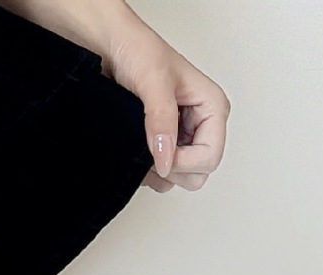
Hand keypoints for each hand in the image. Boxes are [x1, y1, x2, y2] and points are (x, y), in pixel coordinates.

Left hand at [101, 13, 228, 190]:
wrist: (110, 48)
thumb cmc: (138, 51)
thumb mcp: (153, 82)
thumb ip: (162, 120)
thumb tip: (166, 159)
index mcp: (212, 107)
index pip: (210, 157)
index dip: (183, 163)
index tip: (159, 153)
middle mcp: (201, 123)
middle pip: (198, 173)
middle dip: (173, 168)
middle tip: (151, 149)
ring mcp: (182, 136)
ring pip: (181, 177)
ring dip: (159, 171)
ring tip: (142, 147)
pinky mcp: (162, 143)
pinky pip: (162, 175)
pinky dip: (148, 172)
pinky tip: (137, 152)